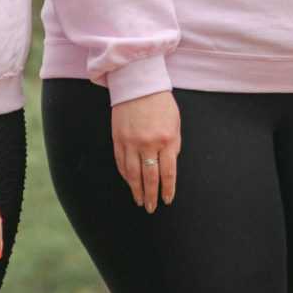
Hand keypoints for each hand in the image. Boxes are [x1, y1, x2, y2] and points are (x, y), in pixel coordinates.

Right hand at [112, 90, 179, 211]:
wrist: (138, 84)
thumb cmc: (161, 102)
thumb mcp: (175, 122)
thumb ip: (174, 144)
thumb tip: (170, 164)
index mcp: (166, 140)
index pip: (168, 173)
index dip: (168, 189)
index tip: (167, 200)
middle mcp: (148, 144)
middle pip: (150, 177)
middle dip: (152, 195)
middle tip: (151, 208)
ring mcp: (131, 142)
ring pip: (132, 174)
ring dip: (136, 190)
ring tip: (140, 201)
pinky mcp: (118, 139)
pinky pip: (121, 162)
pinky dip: (125, 175)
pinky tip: (129, 183)